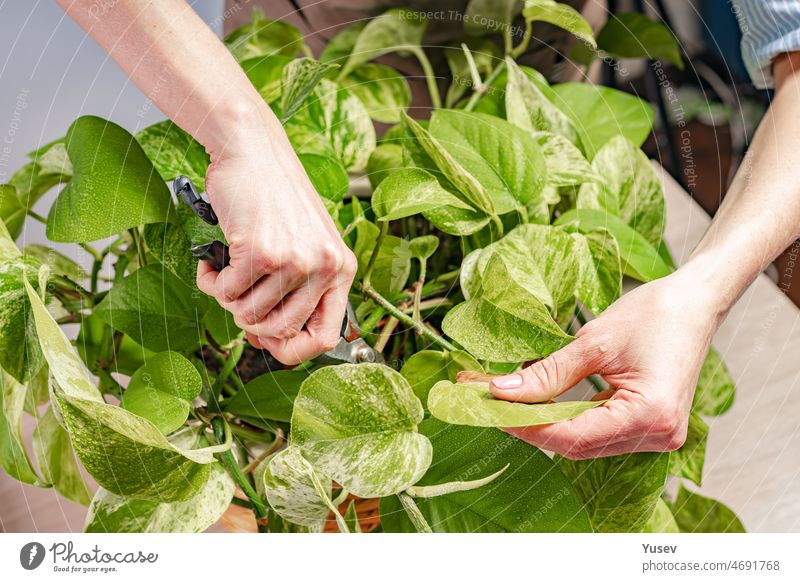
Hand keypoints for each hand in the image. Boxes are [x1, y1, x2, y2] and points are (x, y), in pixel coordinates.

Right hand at [196, 128, 356, 364]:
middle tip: (238, 294)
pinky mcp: (262, 251)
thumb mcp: (306, 243)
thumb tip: (268, 341)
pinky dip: (211, 282)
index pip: (325, 338)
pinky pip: (226, 292)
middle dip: (250, 321)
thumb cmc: (274, 197)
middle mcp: (325, 267)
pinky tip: (213, 262)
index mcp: (341, 269)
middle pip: (280, 331)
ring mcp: (295, 260)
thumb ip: (298, 289)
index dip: (291, 349)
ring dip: (227, 297)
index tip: (268, 339)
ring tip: (226, 271)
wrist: (252, 149)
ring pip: (248, 315)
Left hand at [489, 267, 724, 458]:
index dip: (526, 426)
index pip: (573, 436)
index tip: (490, 409)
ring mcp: (657, 435)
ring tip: (507, 400)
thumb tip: (502, 391)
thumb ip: (548, 373)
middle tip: (489, 402)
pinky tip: (540, 402)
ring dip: (545, 422)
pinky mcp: (651, 427)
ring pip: (585, 441)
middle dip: (530, 424)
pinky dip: (567, 418)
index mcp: (650, 414)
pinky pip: (600, 431)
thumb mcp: (594, 341)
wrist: (696, 302)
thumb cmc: (655, 313)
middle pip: (577, 443)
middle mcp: (658, 435)